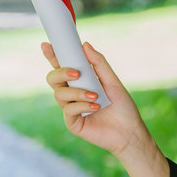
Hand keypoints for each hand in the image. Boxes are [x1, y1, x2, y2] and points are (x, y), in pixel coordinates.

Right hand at [41, 41, 149, 157]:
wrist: (129, 131)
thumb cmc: (122, 106)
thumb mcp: (112, 81)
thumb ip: (98, 63)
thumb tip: (85, 44)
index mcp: (79, 82)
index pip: (61, 66)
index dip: (52, 56)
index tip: (47, 45)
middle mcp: (72, 94)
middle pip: (52, 78)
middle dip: (61, 73)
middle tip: (76, 73)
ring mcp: (70, 108)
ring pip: (59, 94)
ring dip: (77, 92)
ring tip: (95, 95)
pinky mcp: (72, 123)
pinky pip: (68, 110)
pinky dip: (81, 105)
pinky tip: (95, 106)